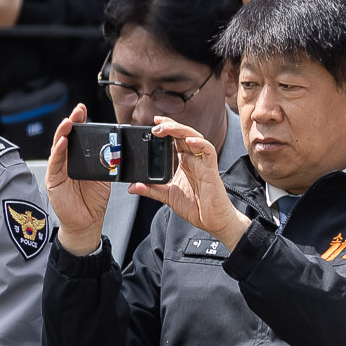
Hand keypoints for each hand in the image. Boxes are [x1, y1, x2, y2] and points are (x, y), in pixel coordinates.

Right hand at [44, 105, 111, 255]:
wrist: (87, 221)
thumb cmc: (94, 199)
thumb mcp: (105, 177)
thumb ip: (106, 162)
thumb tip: (114, 148)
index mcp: (79, 159)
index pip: (78, 137)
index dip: (80, 123)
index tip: (84, 110)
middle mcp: (66, 162)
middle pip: (67, 137)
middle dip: (72, 122)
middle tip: (78, 110)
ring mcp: (58, 170)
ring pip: (58, 147)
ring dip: (63, 133)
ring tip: (69, 122)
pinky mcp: (53, 180)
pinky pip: (55, 163)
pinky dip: (59, 152)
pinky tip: (63, 142)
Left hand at [130, 115, 246, 246]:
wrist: (213, 221)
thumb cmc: (196, 207)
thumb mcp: (167, 196)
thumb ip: (151, 189)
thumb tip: (132, 187)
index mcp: (184, 163)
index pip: (175, 140)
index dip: (166, 129)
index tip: (153, 124)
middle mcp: (194, 160)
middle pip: (184, 134)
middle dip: (171, 126)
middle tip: (156, 124)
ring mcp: (203, 164)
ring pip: (195, 138)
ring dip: (181, 130)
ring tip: (167, 128)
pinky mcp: (211, 170)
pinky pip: (209, 152)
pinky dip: (200, 144)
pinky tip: (189, 141)